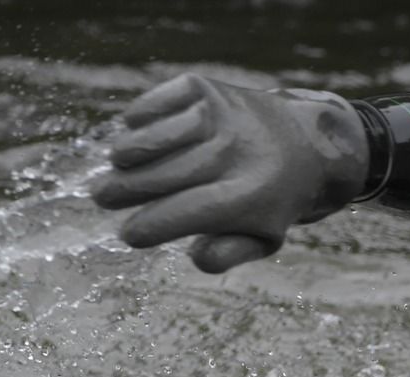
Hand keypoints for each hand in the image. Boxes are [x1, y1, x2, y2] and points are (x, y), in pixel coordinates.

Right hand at [92, 74, 369, 272]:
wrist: (308, 142)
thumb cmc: (271, 200)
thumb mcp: (263, 239)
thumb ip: (228, 254)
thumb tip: (193, 256)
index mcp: (251, 197)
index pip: (189, 212)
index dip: (151, 226)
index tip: (128, 235)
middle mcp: (236, 151)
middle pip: (166, 175)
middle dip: (125, 190)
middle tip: (102, 197)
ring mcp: (220, 114)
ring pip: (157, 137)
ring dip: (126, 154)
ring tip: (115, 166)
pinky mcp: (207, 87)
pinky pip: (159, 102)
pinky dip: (139, 119)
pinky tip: (133, 133)